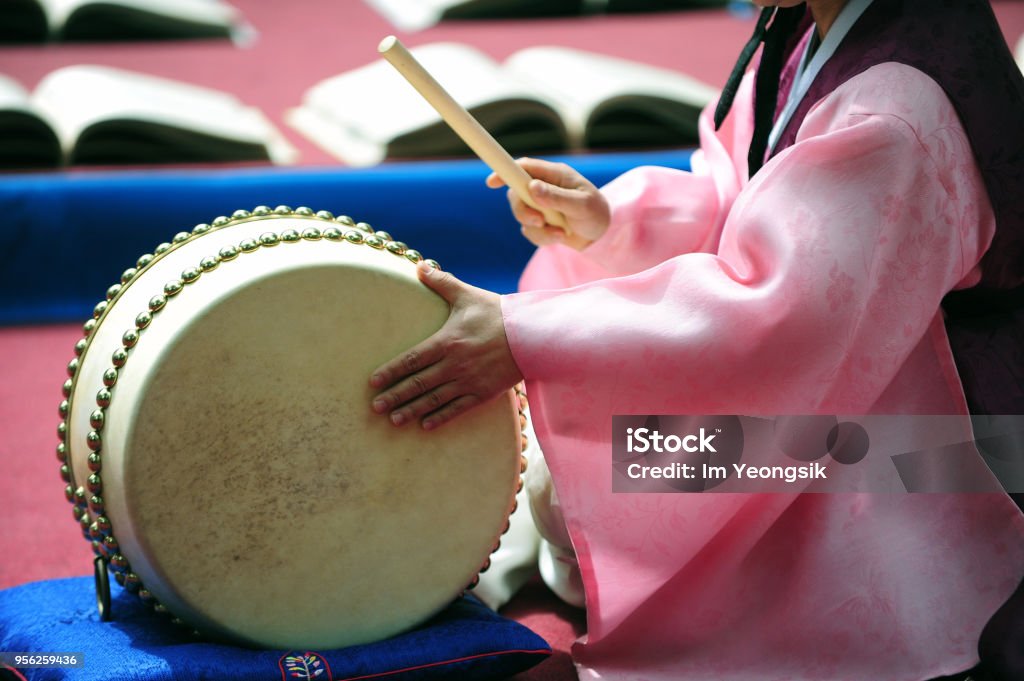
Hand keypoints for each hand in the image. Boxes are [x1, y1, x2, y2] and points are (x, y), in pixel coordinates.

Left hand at [369, 261, 523, 429]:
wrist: (532, 335)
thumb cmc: (497, 313)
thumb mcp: (468, 295)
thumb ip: (442, 282)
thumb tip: (419, 265)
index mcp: (447, 341)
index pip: (412, 359)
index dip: (391, 371)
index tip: (373, 381)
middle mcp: (455, 364)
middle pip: (418, 383)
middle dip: (395, 396)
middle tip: (376, 407)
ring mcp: (469, 381)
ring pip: (434, 399)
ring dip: (412, 410)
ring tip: (394, 420)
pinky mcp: (483, 393)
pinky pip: (457, 408)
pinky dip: (440, 417)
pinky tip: (425, 425)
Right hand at [486, 157, 609, 249]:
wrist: (602, 235)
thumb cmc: (596, 213)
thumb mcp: (582, 204)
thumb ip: (557, 197)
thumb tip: (532, 188)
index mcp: (554, 175)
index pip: (524, 168)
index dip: (505, 171)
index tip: (491, 182)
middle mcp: (543, 187)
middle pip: (516, 194)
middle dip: (523, 211)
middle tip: (539, 221)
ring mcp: (540, 205)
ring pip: (521, 215)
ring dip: (537, 228)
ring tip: (560, 233)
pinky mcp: (540, 223)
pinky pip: (529, 231)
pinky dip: (542, 238)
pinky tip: (560, 237)